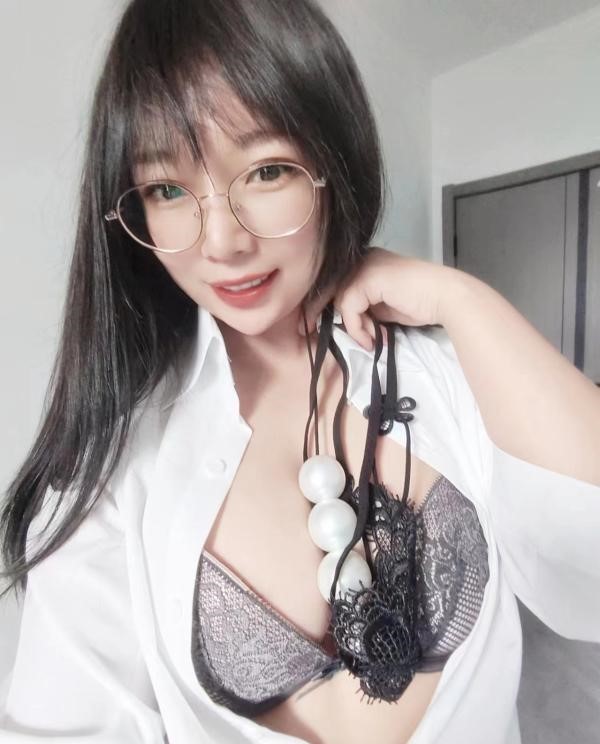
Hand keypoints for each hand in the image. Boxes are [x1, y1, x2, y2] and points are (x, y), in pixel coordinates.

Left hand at [300, 248, 464, 349]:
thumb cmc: (419, 303)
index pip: (332, 282)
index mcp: (364, 261)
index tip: (312, 326)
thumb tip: (341, 320)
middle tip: (308, 332)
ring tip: (370, 340)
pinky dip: (357, 328)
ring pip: (338, 301)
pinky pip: (348, 308)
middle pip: (327, 287)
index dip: (319, 304)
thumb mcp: (381, 305)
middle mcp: (361, 258)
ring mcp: (364, 265)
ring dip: (352, 327)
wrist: (444, 297)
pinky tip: (373, 339)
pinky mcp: (367, 278)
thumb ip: (362, 307)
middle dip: (317, 312)